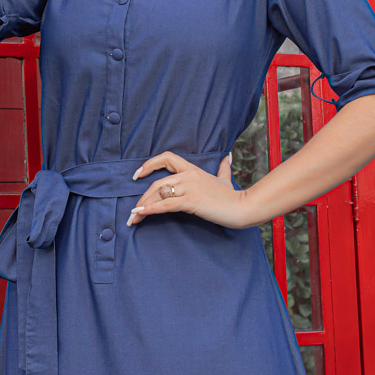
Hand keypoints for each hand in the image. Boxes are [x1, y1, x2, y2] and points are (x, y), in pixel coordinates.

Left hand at [126, 151, 249, 229]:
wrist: (241, 207)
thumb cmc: (232, 195)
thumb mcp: (226, 178)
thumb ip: (223, 167)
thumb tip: (228, 155)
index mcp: (193, 169)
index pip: (166, 158)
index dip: (149, 165)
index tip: (137, 175)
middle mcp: (188, 176)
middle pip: (157, 182)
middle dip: (142, 196)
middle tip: (133, 210)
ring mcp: (189, 188)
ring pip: (158, 193)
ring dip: (142, 206)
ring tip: (133, 218)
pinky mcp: (190, 201)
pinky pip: (165, 204)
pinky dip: (149, 209)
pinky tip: (139, 215)